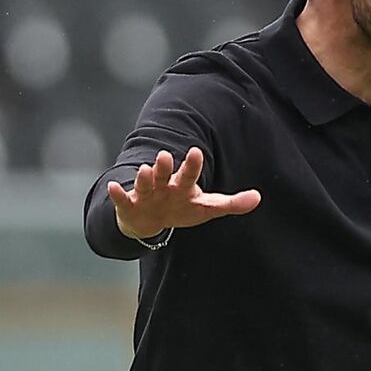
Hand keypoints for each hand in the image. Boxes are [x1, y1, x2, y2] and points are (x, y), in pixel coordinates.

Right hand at [107, 147, 260, 239]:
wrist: (150, 219)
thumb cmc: (182, 208)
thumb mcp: (207, 207)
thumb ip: (232, 203)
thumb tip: (257, 198)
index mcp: (183, 185)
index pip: (190, 173)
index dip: (193, 164)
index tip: (196, 150)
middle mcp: (164, 185)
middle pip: (166, 174)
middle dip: (165, 166)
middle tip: (166, 155)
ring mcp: (146, 195)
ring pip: (145, 184)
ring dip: (144, 177)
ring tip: (144, 169)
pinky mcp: (130, 206)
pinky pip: (123, 199)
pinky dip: (117, 194)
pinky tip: (113, 187)